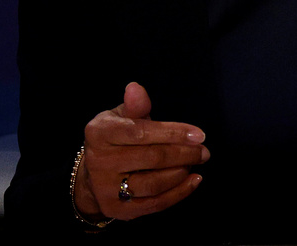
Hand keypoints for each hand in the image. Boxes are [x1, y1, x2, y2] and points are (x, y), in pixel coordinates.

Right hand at [75, 82, 207, 221]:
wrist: (92, 174)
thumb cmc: (116, 138)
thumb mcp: (121, 116)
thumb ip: (135, 106)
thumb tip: (136, 88)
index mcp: (100, 133)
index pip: (142, 132)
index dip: (174, 133)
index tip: (199, 135)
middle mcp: (100, 161)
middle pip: (152, 158)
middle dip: (184, 154)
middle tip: (204, 152)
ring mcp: (106, 188)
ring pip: (154, 183)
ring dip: (182, 173)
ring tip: (195, 163)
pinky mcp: (116, 209)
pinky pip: (153, 204)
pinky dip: (178, 193)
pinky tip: (193, 180)